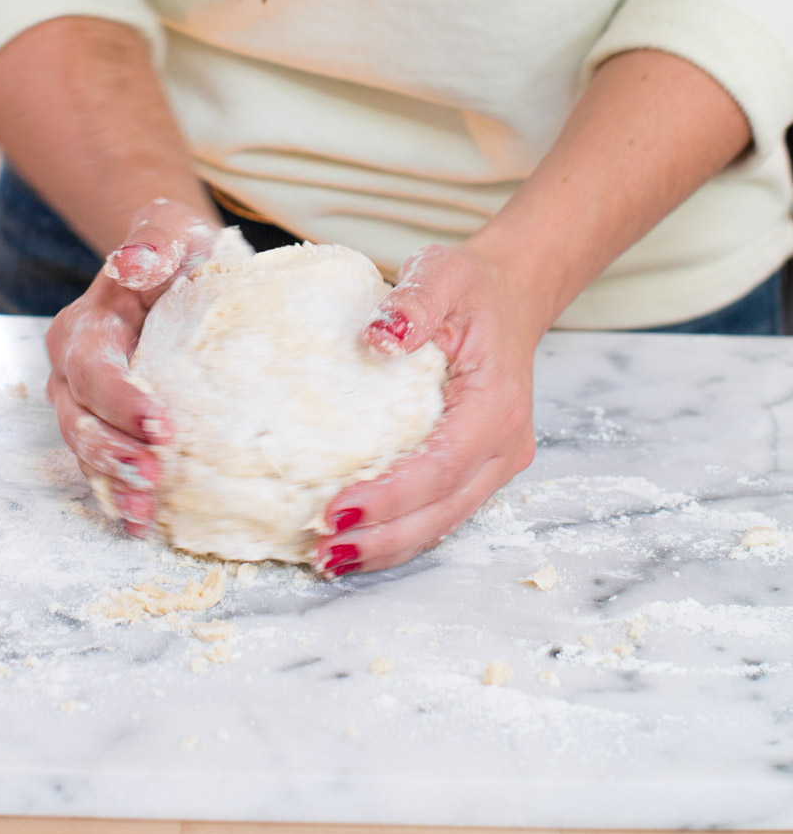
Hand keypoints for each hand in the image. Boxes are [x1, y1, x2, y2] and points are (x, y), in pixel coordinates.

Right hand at [45, 197, 221, 535]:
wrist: (178, 270)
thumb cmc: (175, 251)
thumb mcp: (169, 232)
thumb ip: (152, 244)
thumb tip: (131, 263)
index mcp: (84, 327)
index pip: (92, 368)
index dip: (120, 399)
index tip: (159, 423)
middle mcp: (74, 372)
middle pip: (80, 420)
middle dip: (112, 452)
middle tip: (152, 474)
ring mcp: (88, 407)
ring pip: (87, 450)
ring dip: (114, 483)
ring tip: (144, 511)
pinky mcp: (111, 429)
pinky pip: (106, 467)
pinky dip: (121, 495)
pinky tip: (144, 523)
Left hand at [312, 242, 542, 576]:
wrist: (510, 296)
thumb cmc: (474, 287)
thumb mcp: (443, 274)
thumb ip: (414, 303)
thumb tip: (380, 337)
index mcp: (496, 405)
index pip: (442, 466)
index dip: (391, 496)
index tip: (337, 508)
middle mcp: (504, 445)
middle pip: (442, 511)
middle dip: (383, 538)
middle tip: (324, 551)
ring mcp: (494, 462)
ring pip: (442, 521)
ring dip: (388, 545)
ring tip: (331, 559)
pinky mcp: (477, 468)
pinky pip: (440, 511)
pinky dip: (399, 530)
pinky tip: (357, 541)